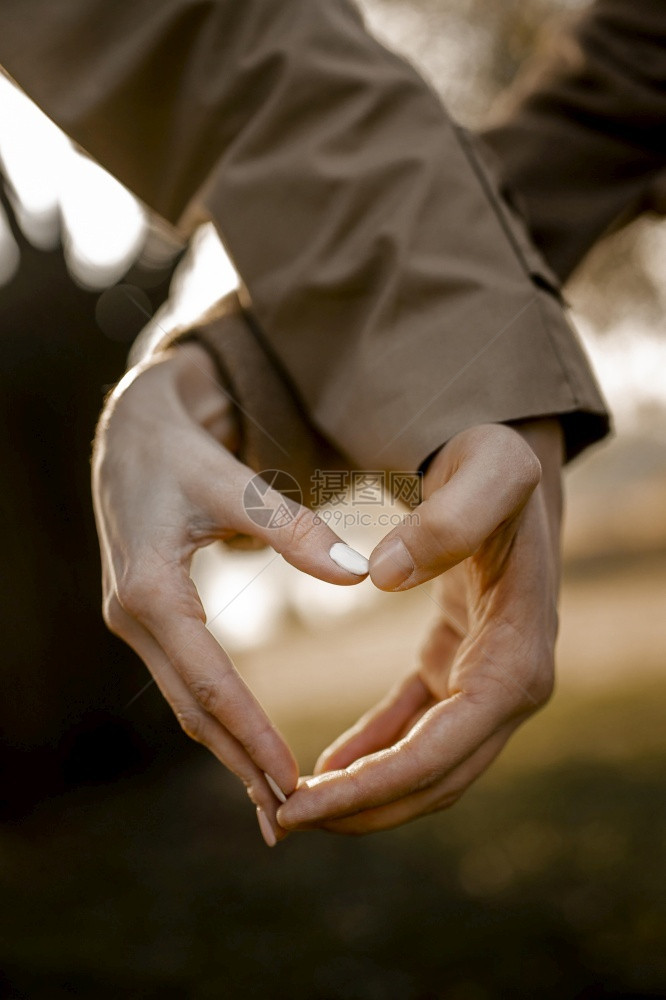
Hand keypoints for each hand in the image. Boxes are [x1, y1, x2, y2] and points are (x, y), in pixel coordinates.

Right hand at [92, 342, 367, 843]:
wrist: (130, 431)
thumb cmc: (183, 450)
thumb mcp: (234, 484)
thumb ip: (293, 529)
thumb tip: (357, 571)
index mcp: (152, 589)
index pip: (210, 682)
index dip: (251, 734)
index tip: (291, 781)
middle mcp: (132, 615)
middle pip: (193, 707)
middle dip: (238, 763)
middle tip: (285, 820)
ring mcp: (133, 619)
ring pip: (186, 700)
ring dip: (226, 748)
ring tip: (271, 800)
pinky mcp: (148, 615)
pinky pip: (185, 678)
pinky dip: (217, 715)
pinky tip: (246, 742)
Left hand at [277, 420, 562, 833]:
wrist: (509, 470)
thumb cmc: (500, 466)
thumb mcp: (487, 470)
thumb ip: (447, 519)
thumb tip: (380, 578)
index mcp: (517, 658)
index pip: (444, 750)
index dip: (375, 786)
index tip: (305, 801)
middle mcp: (513, 685)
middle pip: (437, 778)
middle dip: (362, 809)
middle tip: (282, 820)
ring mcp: (489, 682)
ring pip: (428, 767)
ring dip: (365, 794)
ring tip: (294, 804)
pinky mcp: (461, 670)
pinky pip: (417, 730)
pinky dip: (375, 755)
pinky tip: (329, 768)